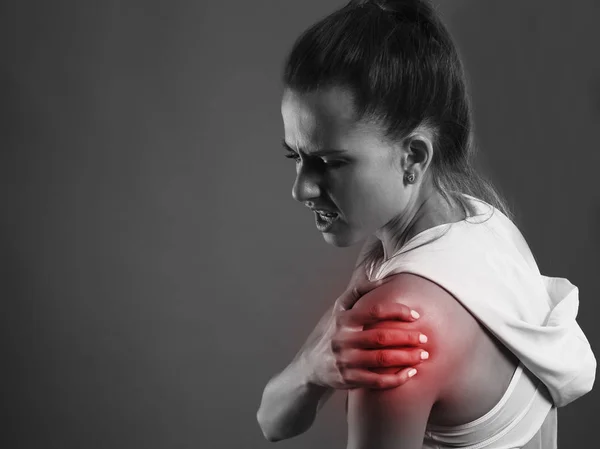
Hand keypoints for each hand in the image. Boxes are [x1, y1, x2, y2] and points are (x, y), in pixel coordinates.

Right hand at [299, 274, 426, 390]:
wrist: (309, 365)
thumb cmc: (331, 331)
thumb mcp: (338, 309)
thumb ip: (358, 292)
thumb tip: (384, 280)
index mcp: (343, 318)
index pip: (374, 311)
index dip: (397, 311)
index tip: (415, 316)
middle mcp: (343, 339)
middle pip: (381, 337)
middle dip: (407, 338)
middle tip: (424, 338)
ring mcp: (345, 360)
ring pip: (381, 360)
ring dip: (406, 358)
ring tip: (423, 356)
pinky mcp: (348, 379)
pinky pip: (377, 381)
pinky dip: (396, 378)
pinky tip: (410, 374)